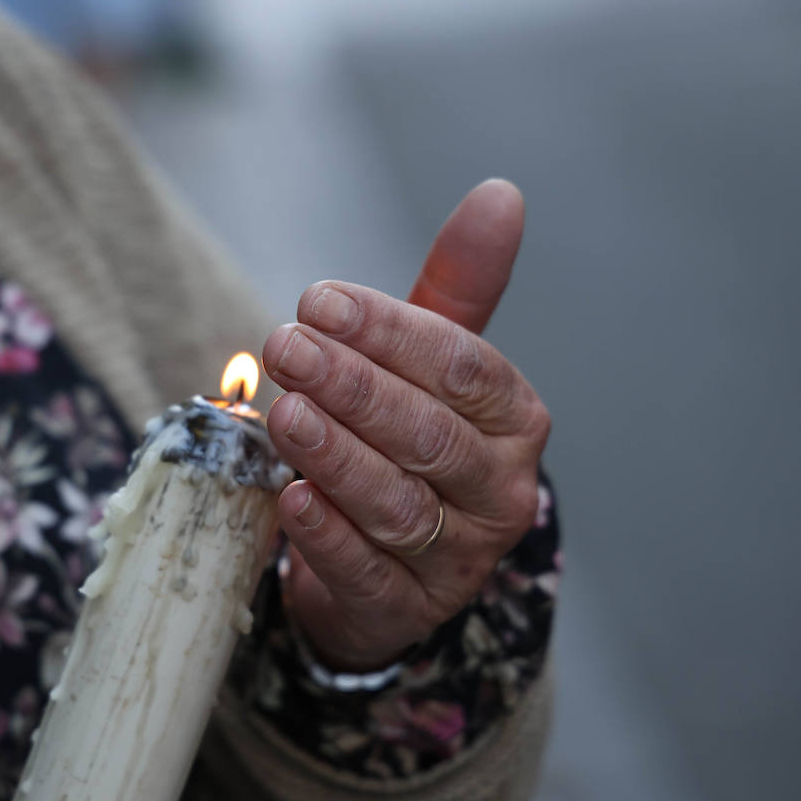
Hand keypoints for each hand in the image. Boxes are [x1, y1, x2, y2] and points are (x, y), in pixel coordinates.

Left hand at [261, 179, 550, 671]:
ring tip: (287, 414)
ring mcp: (459, 559)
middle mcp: (502, 491)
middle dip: (354, 387)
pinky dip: (328, 534)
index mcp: (515, 420)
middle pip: (431, 435)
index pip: (463, 368)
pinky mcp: (406, 609)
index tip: (318, 300)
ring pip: (400, 504)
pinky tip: (290, 498)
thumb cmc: (409, 439)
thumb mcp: (430, 364)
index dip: (391, 332)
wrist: (391, 559)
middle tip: (285, 347)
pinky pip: (368, 571)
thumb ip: (457, 286)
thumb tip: (501, 191)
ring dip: (339, 456)